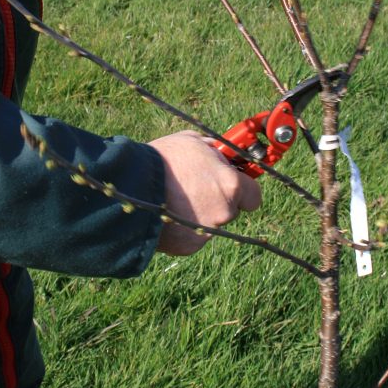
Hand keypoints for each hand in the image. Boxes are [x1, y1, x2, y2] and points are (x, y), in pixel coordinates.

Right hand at [149, 130, 261, 255]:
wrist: (132, 185)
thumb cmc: (163, 159)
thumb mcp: (193, 142)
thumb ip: (214, 152)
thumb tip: (221, 154)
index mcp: (231, 186)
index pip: (254, 196)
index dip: (243, 191)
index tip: (234, 186)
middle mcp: (224, 212)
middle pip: (231, 210)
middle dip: (217, 201)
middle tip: (195, 189)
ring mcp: (207, 232)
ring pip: (211, 224)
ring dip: (199, 215)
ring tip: (174, 199)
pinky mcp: (189, 245)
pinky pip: (192, 236)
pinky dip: (183, 228)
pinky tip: (168, 213)